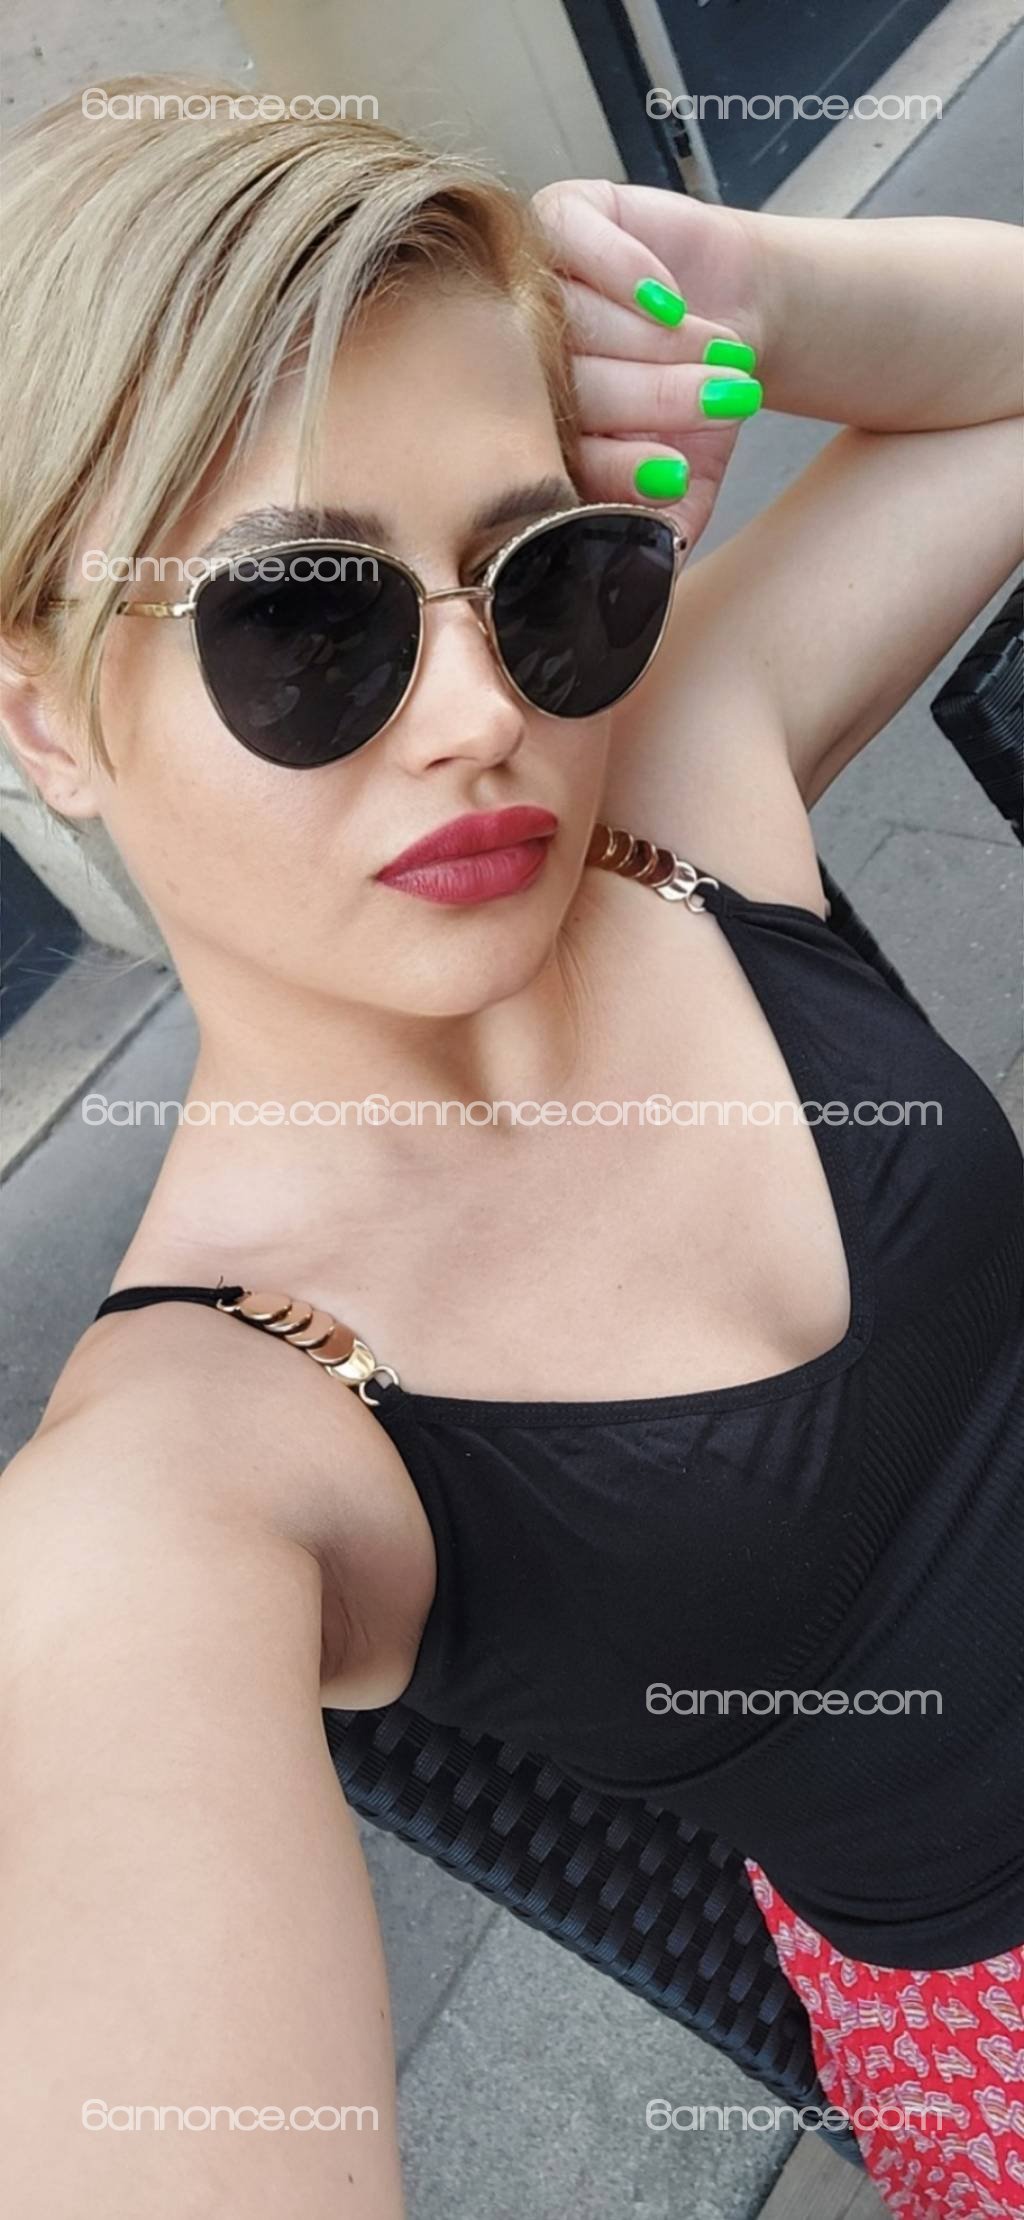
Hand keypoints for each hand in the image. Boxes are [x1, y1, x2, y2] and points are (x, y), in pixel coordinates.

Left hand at [531, 179, 765, 550]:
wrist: (738, 309)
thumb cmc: (700, 400)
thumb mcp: (695, 479)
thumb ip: (667, 532)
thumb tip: (655, 589)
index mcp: (528, 430)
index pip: (553, 455)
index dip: (616, 467)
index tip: (673, 476)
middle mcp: (514, 357)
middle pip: (561, 382)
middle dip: (649, 397)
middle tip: (718, 404)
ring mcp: (531, 282)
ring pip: (571, 313)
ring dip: (650, 340)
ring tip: (713, 353)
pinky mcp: (562, 218)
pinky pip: (575, 240)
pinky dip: (626, 272)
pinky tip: (668, 300)